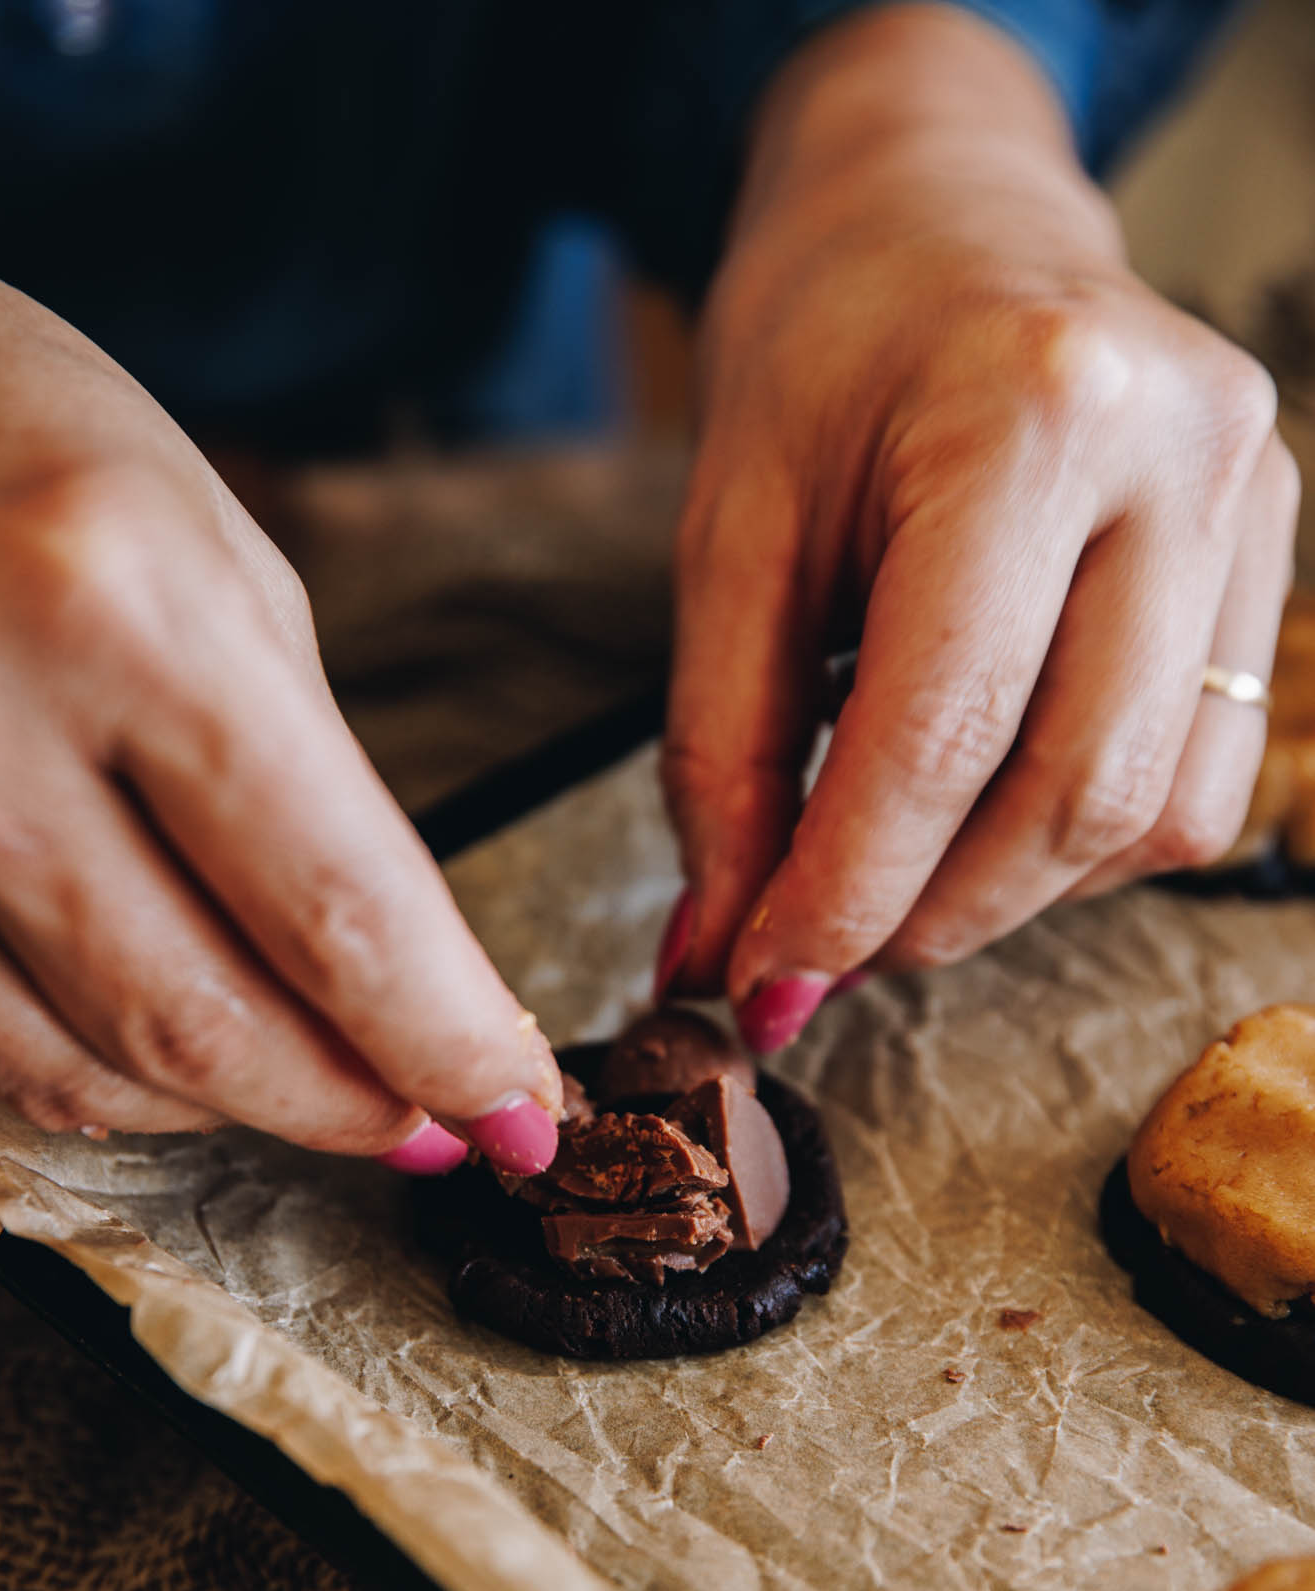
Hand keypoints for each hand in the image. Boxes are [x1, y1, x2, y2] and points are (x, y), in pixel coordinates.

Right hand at [0, 279, 560, 1172]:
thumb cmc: (50, 453)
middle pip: (205, 1021)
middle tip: (431, 1118)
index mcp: (132, 614)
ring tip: (314, 1077)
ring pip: (88, 1067)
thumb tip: (405, 987)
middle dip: (348, 1102)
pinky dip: (103, 1077)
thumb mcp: (229, 572)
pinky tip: (175, 1051)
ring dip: (232, 1104)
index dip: (446, 1041)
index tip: (516, 1104)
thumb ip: (316, 788)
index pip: (337, 907)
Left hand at [659, 4, 1298, 1050]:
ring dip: (1008, 895)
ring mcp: (1252, 504)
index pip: (944, 730)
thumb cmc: (822, 360)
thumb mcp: (731, 541)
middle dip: (929, 915)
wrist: (941, 219)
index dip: (844, 892)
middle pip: (1073, 793)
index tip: (763, 981)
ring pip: (1154, 814)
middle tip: (819, 947)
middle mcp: (1180, 454)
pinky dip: (1080, 846)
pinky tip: (992, 809)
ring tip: (897, 871)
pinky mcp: (1272, 557)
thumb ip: (723, 761)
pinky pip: (1201, 786)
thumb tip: (721, 961)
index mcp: (1029, 412)